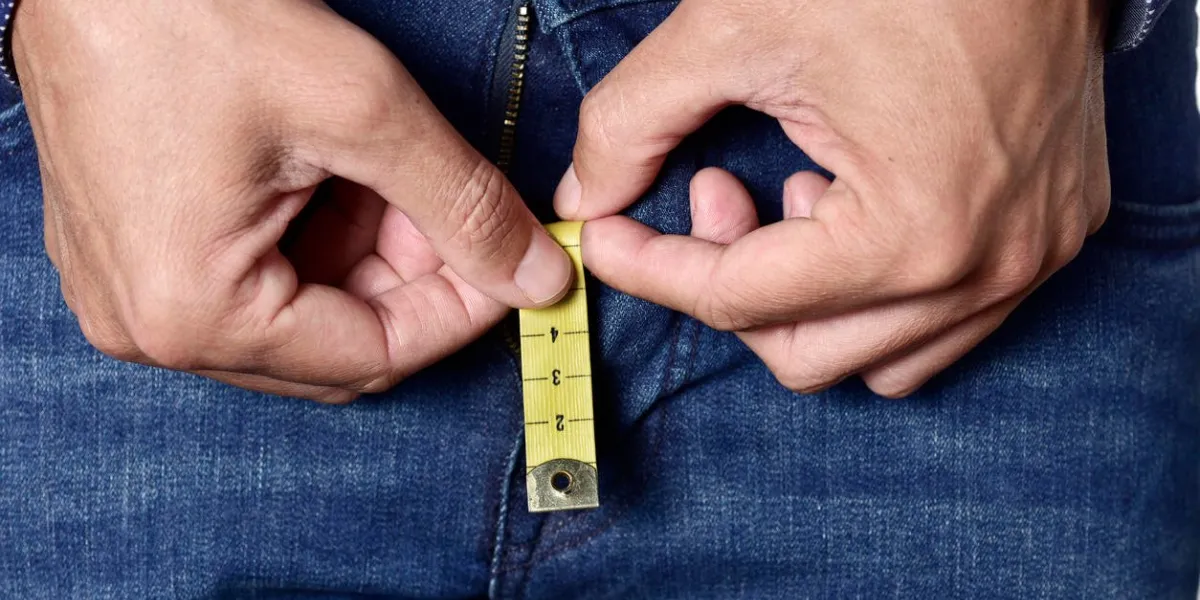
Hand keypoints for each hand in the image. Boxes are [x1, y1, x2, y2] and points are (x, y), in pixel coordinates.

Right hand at [15, 0, 572, 401]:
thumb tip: (537, 276)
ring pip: (303, 314)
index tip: (518, 267)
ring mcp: (135, 295)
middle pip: (336, 344)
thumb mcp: (362, 110)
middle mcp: (149, 328)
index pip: (373, 355)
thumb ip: (463, 206)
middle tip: (460, 209)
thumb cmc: (196, 16)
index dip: (462, 311)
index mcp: (192, 313)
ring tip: (393, 172)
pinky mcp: (136, 257)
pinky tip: (339, 175)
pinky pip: (256, 282)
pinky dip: (319, 239)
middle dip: (415, 279)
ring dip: (371, 254)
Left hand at [556, 0, 1109, 396]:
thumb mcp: (734, 29)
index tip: (607, 236)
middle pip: (801, 354)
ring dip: (805, 299)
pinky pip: (941, 323)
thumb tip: (584, 194)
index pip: (738, 302)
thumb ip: (633, 120)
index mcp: (908, 234)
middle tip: (706, 192)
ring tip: (789, 196)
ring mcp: (1030, 260)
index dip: (651, 268)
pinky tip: (848, 203)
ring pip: (874, 357)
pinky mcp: (1052, 237)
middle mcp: (981, 271)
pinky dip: (873, 291)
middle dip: (729, 282)